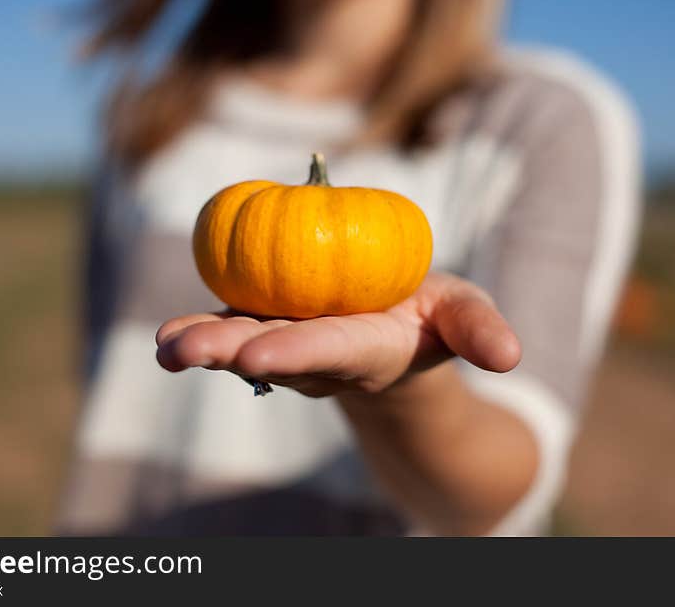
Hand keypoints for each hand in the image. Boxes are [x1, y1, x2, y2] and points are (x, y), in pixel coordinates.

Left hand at [155, 272, 519, 397]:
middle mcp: (319, 356)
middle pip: (271, 352)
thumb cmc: (429, 323)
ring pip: (242, 343)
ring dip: (201, 344)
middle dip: (227, 353)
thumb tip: (511, 355)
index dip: (297, 352)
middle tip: (181, 351)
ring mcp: (289, 345)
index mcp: (367, 348)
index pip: (332, 350)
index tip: (256, 357)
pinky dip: (201, 328)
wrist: (395, 338)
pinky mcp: (268, 327)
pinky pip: (234, 325)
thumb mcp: (463, 316)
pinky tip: (167, 334)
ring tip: (164, 345)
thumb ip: (480, 331)